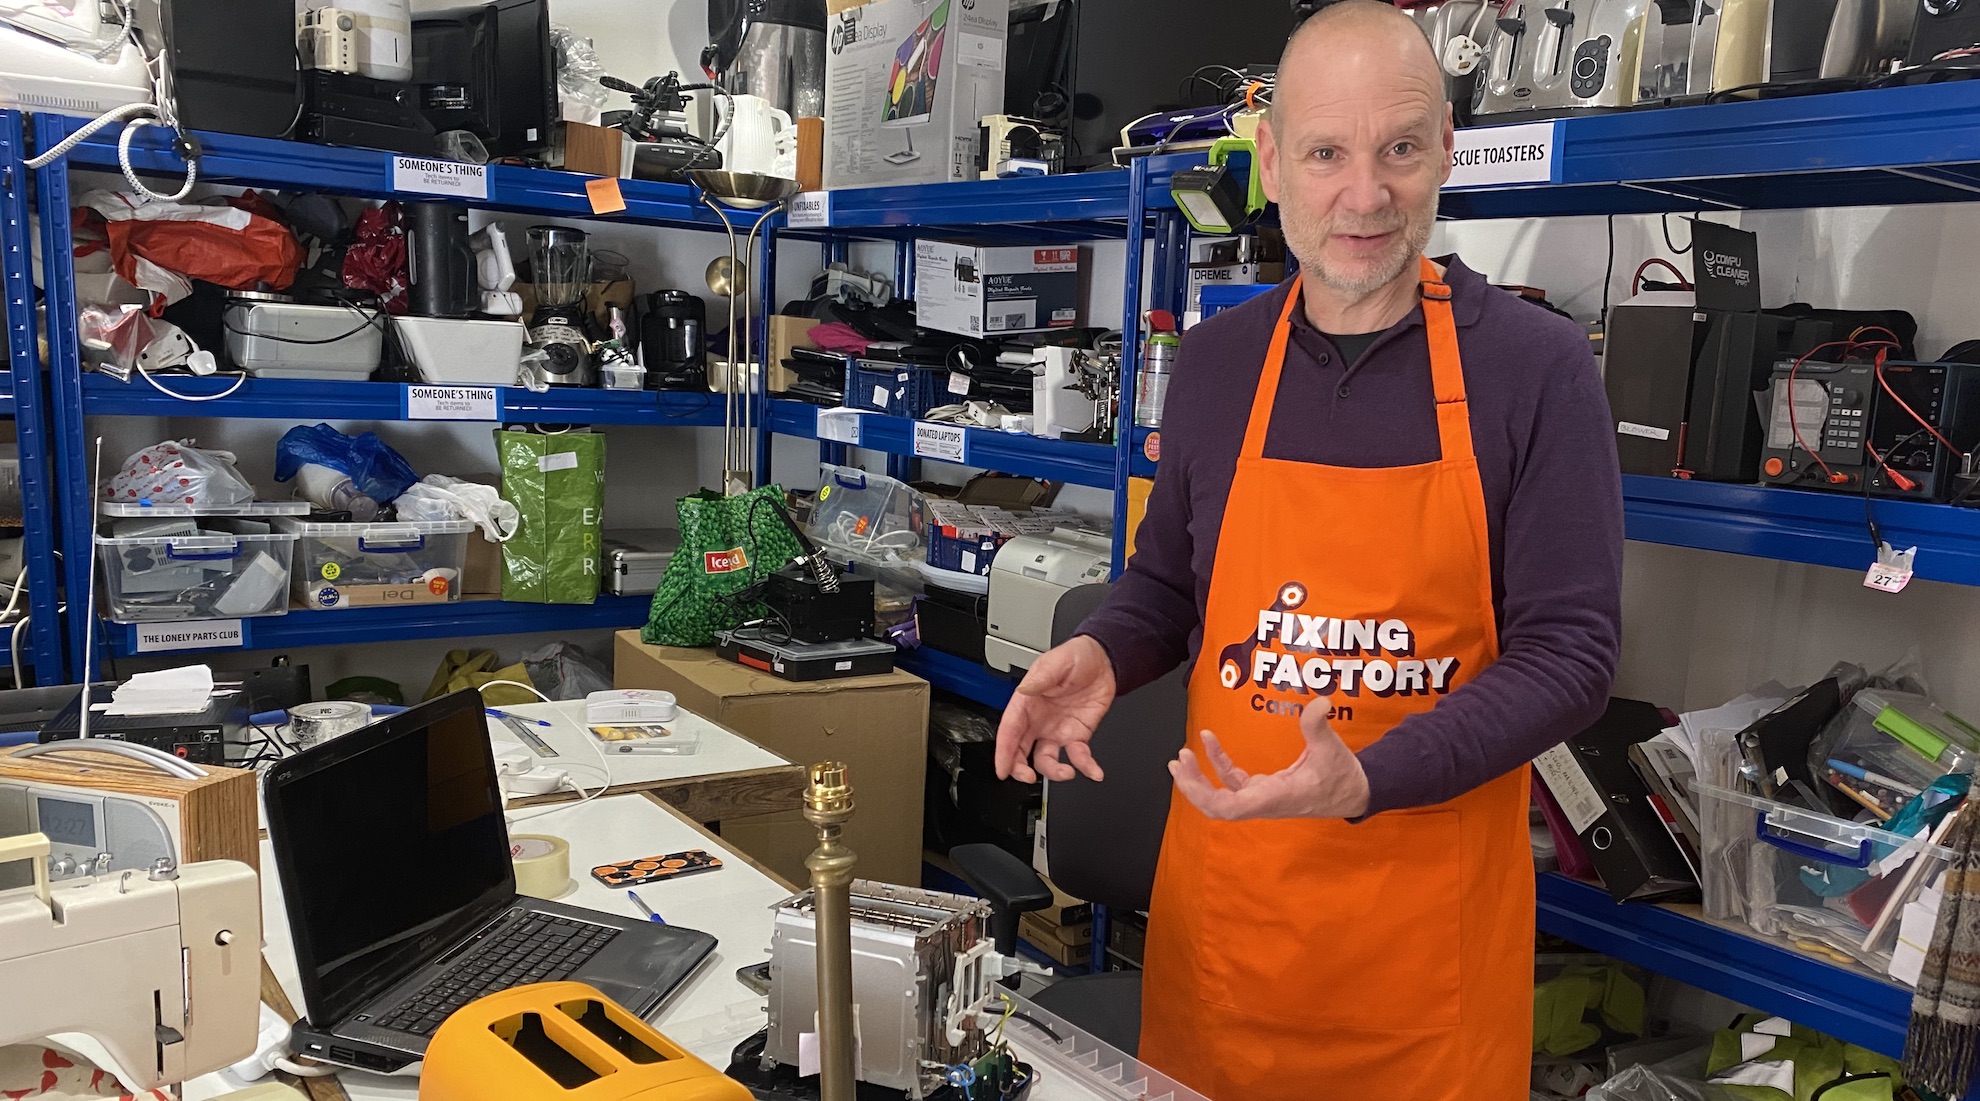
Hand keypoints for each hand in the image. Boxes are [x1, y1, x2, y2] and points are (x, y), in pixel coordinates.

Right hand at [995, 635, 1115, 783]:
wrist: (1104, 661)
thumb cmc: (1077, 657)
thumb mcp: (1056, 661)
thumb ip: (1041, 677)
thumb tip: (1026, 690)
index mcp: (1027, 702)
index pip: (1010, 730)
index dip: (1003, 751)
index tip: (1002, 769)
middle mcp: (1038, 720)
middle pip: (1021, 750)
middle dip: (1020, 768)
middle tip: (1027, 778)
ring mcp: (1057, 730)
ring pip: (1046, 760)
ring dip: (1053, 772)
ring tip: (1067, 773)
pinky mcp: (1077, 736)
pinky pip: (1077, 757)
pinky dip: (1085, 767)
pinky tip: (1093, 771)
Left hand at [1170, 702, 1370, 819]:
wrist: (1356, 792)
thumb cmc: (1343, 776)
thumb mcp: (1332, 749)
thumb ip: (1319, 725)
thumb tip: (1320, 702)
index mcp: (1275, 797)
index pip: (1232, 808)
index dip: (1206, 795)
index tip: (1190, 772)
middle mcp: (1264, 801)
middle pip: (1218, 807)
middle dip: (1194, 787)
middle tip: (1178, 762)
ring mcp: (1262, 797)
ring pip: (1222, 797)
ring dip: (1200, 780)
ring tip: (1182, 757)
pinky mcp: (1264, 789)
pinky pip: (1234, 782)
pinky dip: (1219, 764)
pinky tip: (1208, 741)